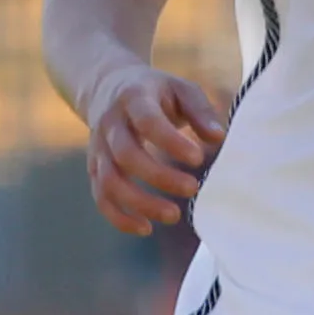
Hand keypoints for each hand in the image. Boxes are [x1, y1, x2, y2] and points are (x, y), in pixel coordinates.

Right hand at [82, 63, 224, 235]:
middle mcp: (110, 125)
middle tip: (193, 188)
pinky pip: (101, 196)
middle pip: (126, 156)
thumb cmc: (155, 91)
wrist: (107, 86)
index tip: (198, 158)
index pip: (148, 122)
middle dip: (159, 177)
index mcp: (134, 99)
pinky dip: (119, 216)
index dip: (170, 142)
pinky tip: (146, 228)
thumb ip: (200, 110)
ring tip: (173, 216)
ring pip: (110, 181)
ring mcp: (98, 148)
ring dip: (140, 203)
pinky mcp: (95, 167)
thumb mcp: (180, 88)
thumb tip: (218, 138)